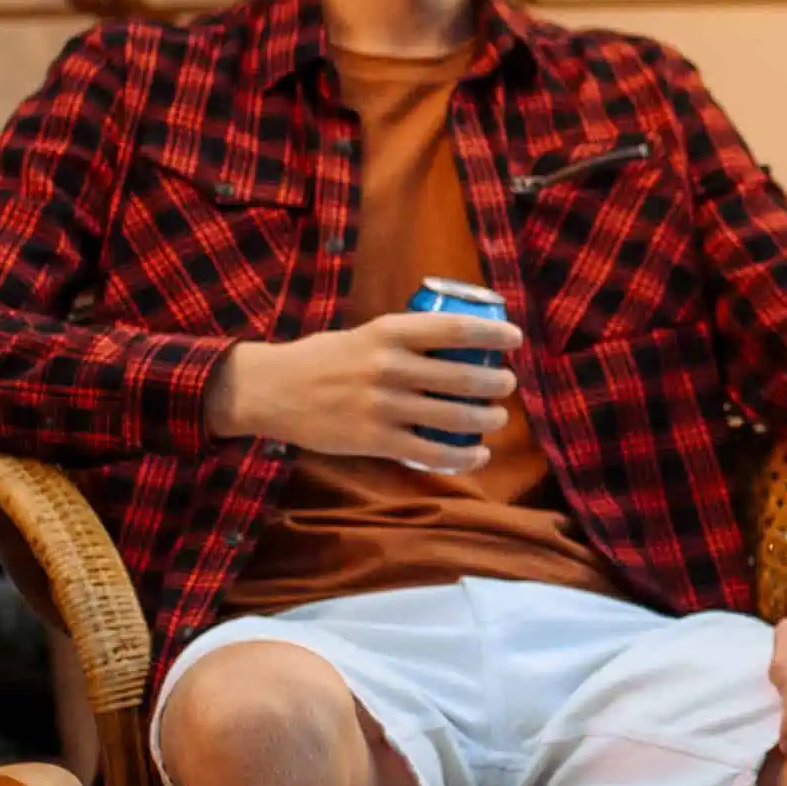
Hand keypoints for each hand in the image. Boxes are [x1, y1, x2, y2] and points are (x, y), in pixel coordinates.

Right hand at [211, 309, 524, 469]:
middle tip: (507, 384)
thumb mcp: (362, 334)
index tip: (514, 338)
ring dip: (486, 419)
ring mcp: (384, 406)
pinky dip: (462, 457)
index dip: (492, 334)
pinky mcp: (376, 440)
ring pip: (454, 417)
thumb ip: (402, 340)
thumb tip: (453, 344)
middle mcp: (390, 367)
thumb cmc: (321, 359)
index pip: (455, 329)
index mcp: (388, 331)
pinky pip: (431, 453)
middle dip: (496, 383)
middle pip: (463, 376)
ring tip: (496, 418)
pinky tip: (477, 455)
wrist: (272, 390)